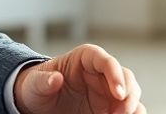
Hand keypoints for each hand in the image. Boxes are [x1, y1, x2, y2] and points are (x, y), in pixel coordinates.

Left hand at [13, 44, 143, 113]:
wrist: (38, 103)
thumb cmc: (37, 87)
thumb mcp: (34, 84)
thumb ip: (43, 81)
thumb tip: (55, 79)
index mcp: (86, 58)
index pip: (106, 61)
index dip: (115, 74)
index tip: (118, 93)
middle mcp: (101, 72)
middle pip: (126, 76)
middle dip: (128, 94)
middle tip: (120, 112)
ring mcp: (107, 91)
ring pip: (131, 94)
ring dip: (132, 106)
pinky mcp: (109, 108)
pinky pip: (128, 110)